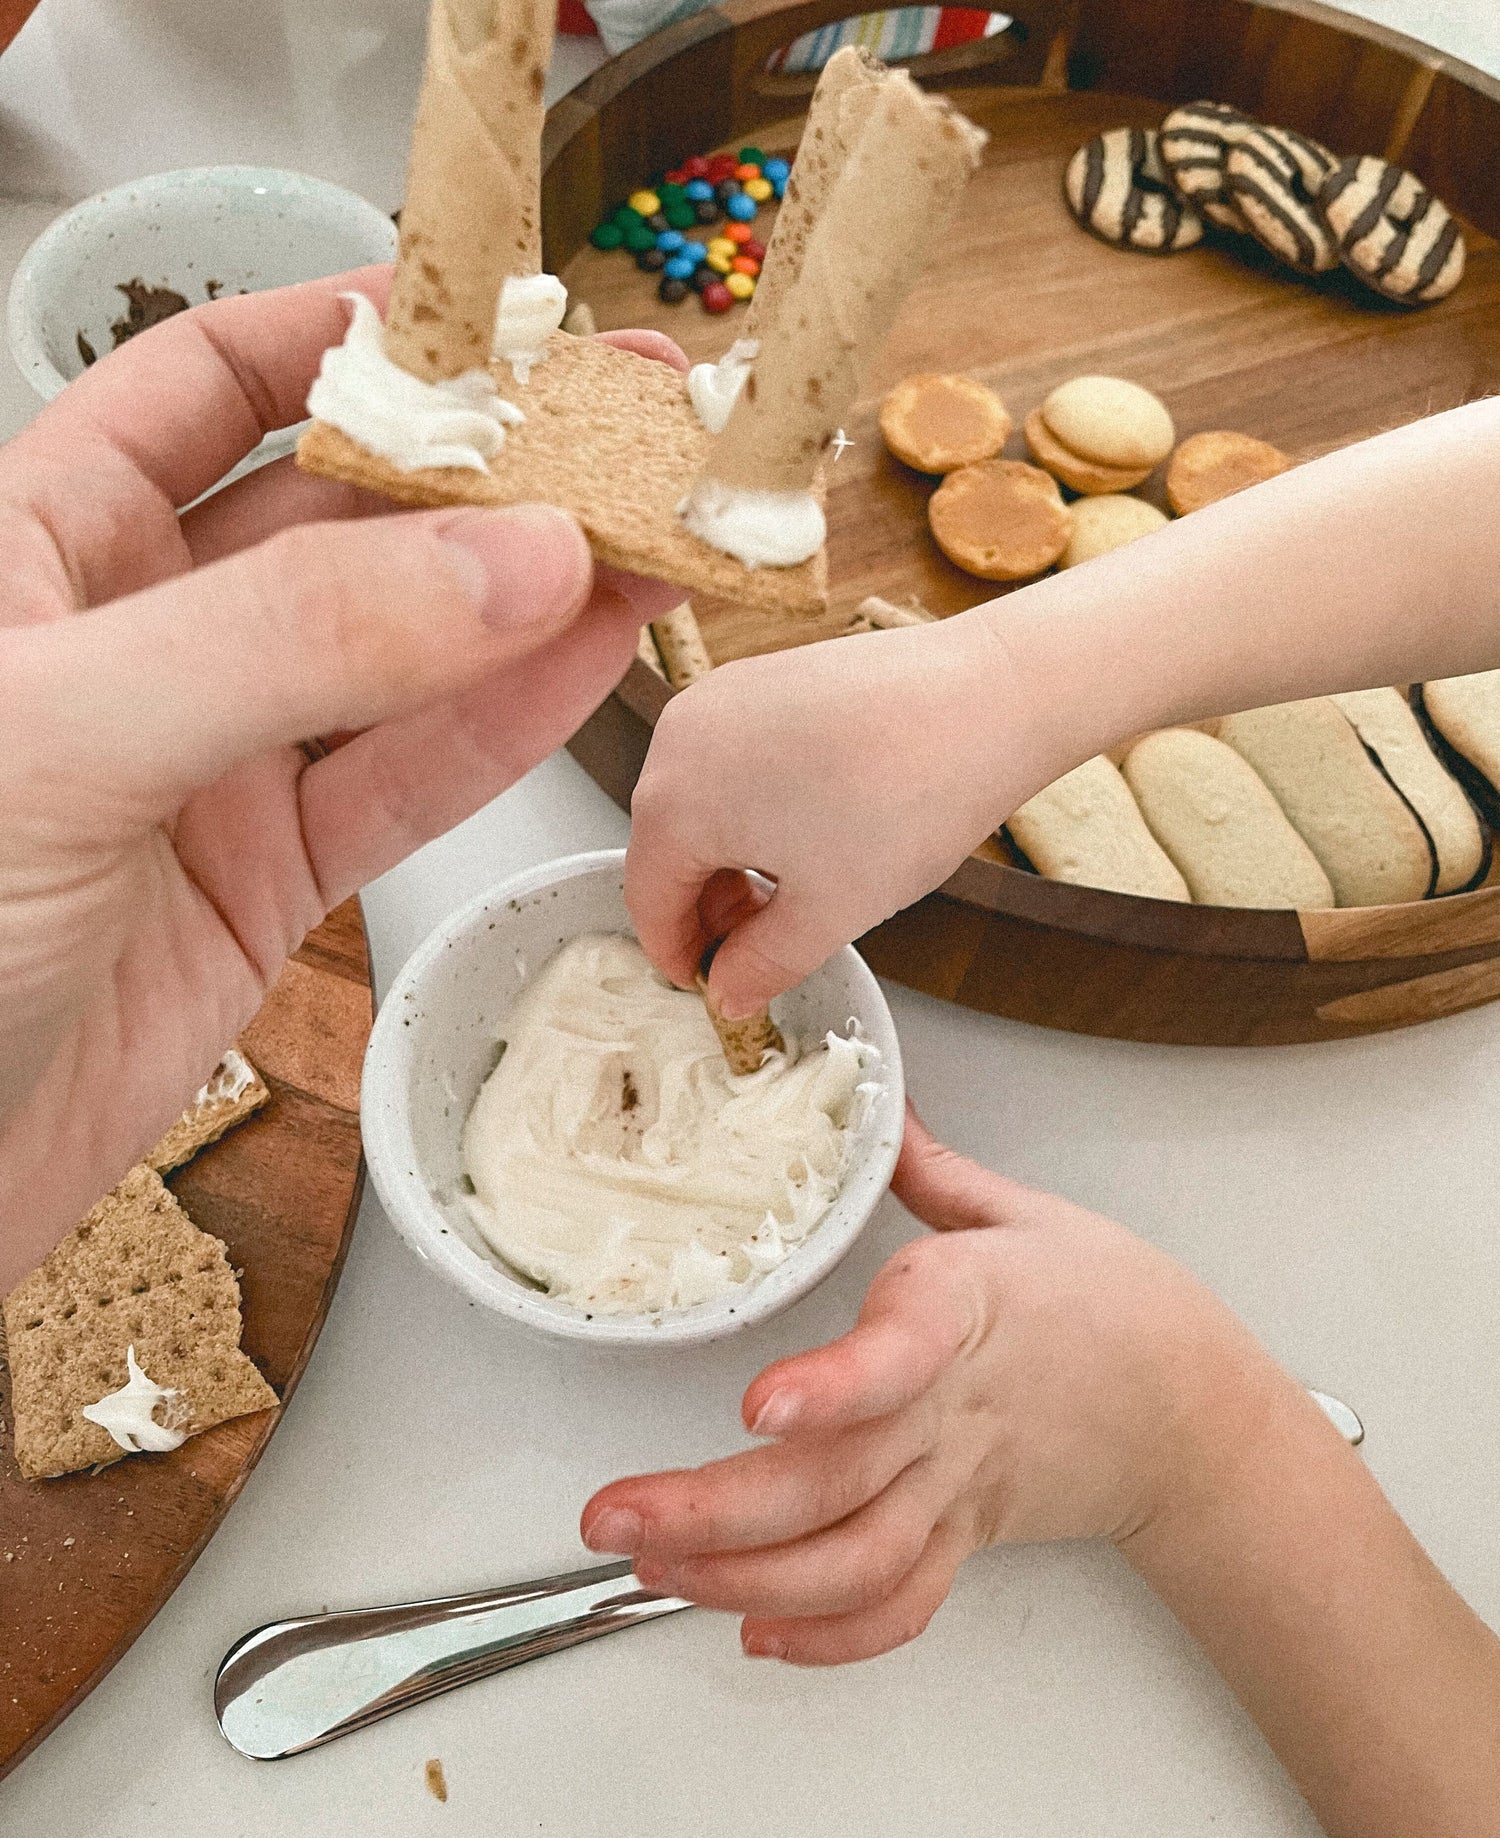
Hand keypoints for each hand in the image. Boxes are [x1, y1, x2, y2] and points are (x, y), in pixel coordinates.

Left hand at [0, 267, 685, 1284]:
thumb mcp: (67, 736)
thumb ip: (290, 640)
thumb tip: (507, 559)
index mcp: (36, 549)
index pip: (200, 391)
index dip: (336, 337)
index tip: (479, 323)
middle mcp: (134, 642)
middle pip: (331, 520)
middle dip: (474, 475)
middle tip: (611, 433)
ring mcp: (208, 766)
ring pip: (394, 661)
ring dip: (522, 603)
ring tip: (647, 535)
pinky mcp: (267, 881)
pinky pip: (403, 783)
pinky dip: (501, 728)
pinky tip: (588, 660)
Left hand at [580, 1108, 1286, 1665]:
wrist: (1199, 1415)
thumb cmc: (1118, 1306)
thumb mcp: (1028, 1213)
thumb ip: (930, 1171)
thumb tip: (875, 1113)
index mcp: (968, 1312)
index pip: (903, 1352)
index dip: (835, 1386)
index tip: (761, 1404)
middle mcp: (954, 1414)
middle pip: (838, 1484)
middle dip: (714, 1510)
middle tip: (614, 1515)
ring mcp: (959, 1489)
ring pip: (852, 1560)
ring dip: (742, 1578)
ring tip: (651, 1566)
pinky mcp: (968, 1538)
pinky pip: (899, 1605)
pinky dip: (828, 1635)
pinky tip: (751, 1630)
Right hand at [625, 614, 1056, 1018]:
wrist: (988, 698)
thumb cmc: (910, 796)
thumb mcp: (830, 911)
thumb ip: (763, 964)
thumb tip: (731, 992)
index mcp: (674, 801)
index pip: (648, 900)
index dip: (681, 956)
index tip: (716, 986)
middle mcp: (679, 737)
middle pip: (666, 845)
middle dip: (708, 907)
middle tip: (761, 950)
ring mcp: (721, 697)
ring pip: (698, 800)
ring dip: (730, 858)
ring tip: (794, 894)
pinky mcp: (763, 677)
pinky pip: (731, 758)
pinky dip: (752, 805)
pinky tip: (809, 831)